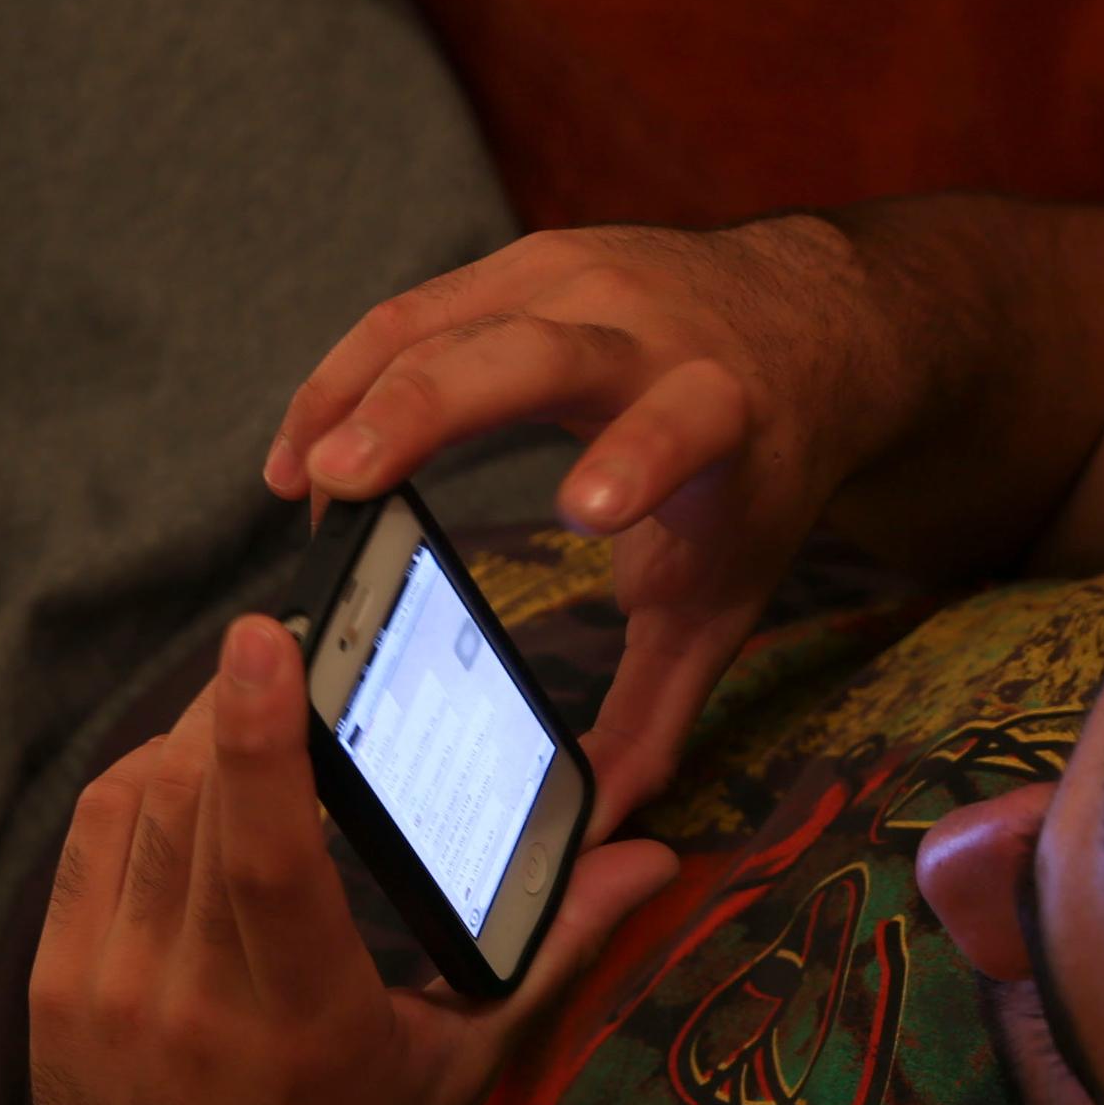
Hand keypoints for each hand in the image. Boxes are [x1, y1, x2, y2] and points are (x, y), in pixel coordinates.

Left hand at [29, 618, 674, 1104]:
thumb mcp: (457, 1074)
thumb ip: (551, 951)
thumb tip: (656, 858)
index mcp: (304, 1029)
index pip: (268, 856)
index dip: (264, 738)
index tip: (264, 634)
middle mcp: (189, 1008)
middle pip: (194, 801)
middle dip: (238, 705)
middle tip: (293, 652)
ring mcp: (104, 997)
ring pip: (133, 804)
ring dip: (190, 736)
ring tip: (250, 709)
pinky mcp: (50, 991)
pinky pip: (90, 841)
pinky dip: (141, 786)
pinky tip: (190, 774)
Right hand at [262, 220, 905, 825]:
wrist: (808, 321)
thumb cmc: (760, 473)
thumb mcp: (732, 590)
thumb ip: (657, 709)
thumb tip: (595, 837)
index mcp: (721, 412)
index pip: (681, 424)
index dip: (637, 461)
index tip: (588, 512)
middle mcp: (647, 331)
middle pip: (531, 352)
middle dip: (428, 408)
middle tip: (338, 478)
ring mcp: (574, 280)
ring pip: (444, 321)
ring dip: (355, 395)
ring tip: (295, 481)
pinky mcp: (518, 267)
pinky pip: (413, 314)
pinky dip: (349, 378)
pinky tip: (305, 450)